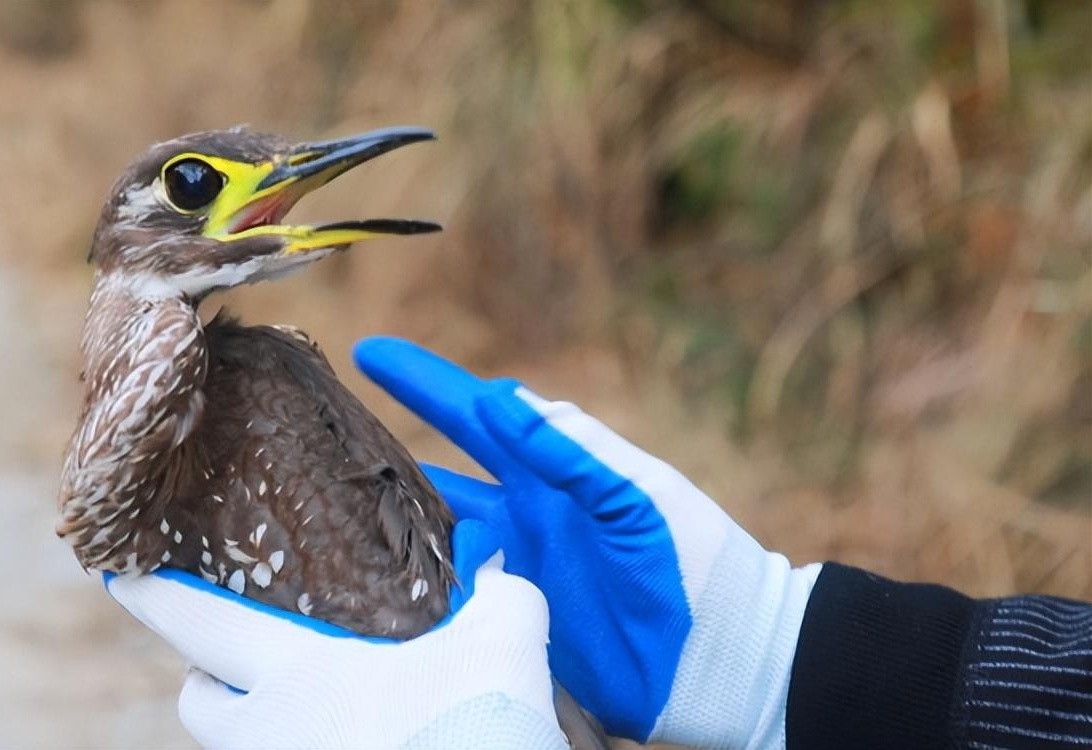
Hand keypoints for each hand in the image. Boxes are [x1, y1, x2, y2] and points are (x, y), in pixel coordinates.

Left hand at [106, 520, 565, 749]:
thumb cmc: (475, 719)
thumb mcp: (502, 636)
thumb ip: (497, 591)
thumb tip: (492, 565)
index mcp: (298, 672)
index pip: (203, 623)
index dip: (157, 596)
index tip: (120, 574)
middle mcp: (271, 732)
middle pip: (198, 703)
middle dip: (203, 674)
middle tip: (233, 652)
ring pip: (236, 745)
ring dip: (248, 718)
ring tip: (299, 699)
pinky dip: (297, 742)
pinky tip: (349, 731)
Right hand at [354, 337, 822, 746]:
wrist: (724, 653)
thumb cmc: (694, 558)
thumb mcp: (637, 493)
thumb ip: (573, 450)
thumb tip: (504, 397)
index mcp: (552, 471)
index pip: (474, 415)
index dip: (423, 382)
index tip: (370, 352)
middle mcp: (522, 514)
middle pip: (437, 472)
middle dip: (384, 450)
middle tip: (320, 434)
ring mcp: (513, 569)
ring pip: (434, 538)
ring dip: (389, 524)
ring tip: (323, 511)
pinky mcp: (514, 623)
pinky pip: (451, 602)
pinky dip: (414, 594)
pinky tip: (367, 593)